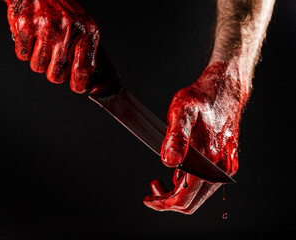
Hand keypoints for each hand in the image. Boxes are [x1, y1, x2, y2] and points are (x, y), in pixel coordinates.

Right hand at [5, 0, 98, 92]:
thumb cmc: (62, 10)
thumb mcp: (83, 27)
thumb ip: (85, 52)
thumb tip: (86, 80)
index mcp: (86, 33)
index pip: (83, 69)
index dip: (79, 84)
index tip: (77, 87)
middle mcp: (68, 31)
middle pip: (57, 75)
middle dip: (54, 72)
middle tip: (54, 60)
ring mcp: (46, 28)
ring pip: (38, 67)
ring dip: (39, 61)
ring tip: (42, 44)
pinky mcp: (25, 27)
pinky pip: (23, 56)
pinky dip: (25, 50)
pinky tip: (31, 38)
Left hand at [143, 62, 248, 213]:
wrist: (223, 90)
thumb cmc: (201, 99)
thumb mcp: (181, 112)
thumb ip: (175, 138)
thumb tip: (169, 161)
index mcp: (208, 159)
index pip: (184, 197)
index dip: (162, 203)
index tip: (148, 198)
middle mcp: (220, 168)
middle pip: (191, 202)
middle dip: (168, 200)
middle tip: (153, 187)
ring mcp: (225, 166)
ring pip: (199, 194)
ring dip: (178, 192)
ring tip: (162, 179)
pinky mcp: (227, 162)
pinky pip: (207, 184)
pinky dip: (189, 184)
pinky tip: (180, 171)